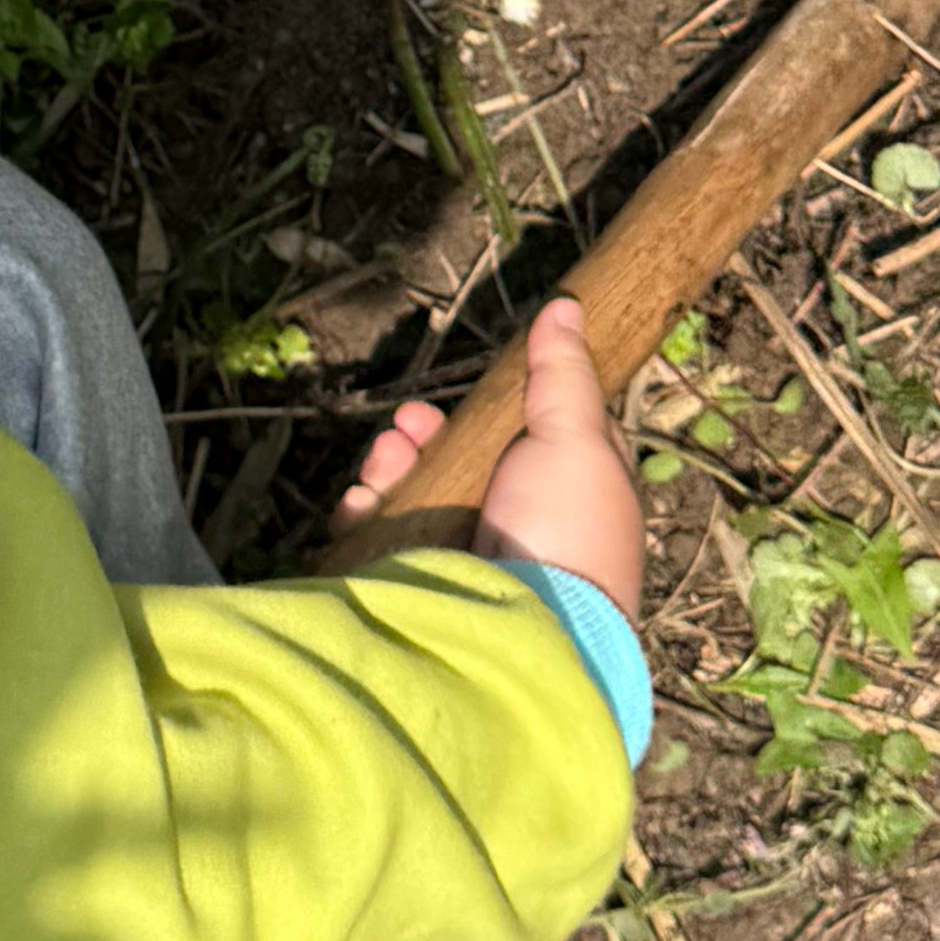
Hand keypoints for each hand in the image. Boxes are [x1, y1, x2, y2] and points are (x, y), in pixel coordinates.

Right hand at [335, 299, 643, 624]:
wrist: (531, 636)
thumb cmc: (567, 532)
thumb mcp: (577, 440)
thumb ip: (564, 375)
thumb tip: (567, 305)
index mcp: (562, 492)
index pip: (519, 435)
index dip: (487, 409)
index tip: (461, 395)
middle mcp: (514, 526)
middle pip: (455, 462)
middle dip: (419, 437)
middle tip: (404, 430)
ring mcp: (466, 562)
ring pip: (413, 497)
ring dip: (389, 470)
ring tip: (381, 467)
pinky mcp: (422, 590)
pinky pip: (380, 543)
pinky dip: (366, 519)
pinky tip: (362, 509)